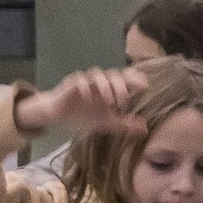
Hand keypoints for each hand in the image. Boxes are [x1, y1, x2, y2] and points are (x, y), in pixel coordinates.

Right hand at [14, 66, 149, 136]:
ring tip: (109, 103)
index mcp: (109, 89)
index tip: (143, 87)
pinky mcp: (70, 84)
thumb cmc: (82, 117)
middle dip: (121, 86)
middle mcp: (98, 83)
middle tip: (123, 103)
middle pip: (114, 74)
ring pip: (98, 74)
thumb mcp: (107, 124)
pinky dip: (86, 87)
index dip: (135, 78)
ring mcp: (84, 82)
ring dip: (106, 86)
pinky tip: (89, 99)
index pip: (126, 75)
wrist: (57, 118)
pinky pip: (80, 80)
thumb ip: (124, 124)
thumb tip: (145, 129)